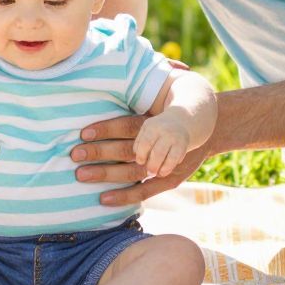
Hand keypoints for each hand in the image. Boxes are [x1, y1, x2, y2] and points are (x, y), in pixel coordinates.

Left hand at [72, 112, 214, 207]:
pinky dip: (124, 196)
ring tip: (81, 175)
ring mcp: (166, 163)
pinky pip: (145, 191)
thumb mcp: (159, 104)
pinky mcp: (170, 179)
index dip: (107, 128)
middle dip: (100, 152)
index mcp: (156, 122)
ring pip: (133, 170)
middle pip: (127, 149)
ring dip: (107, 174)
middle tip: (74, 155)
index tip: (83, 132)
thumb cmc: (172, 114)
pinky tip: (103, 199)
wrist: (209, 127)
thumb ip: (136, 103)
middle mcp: (160, 143)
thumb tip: (101, 86)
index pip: (129, 125)